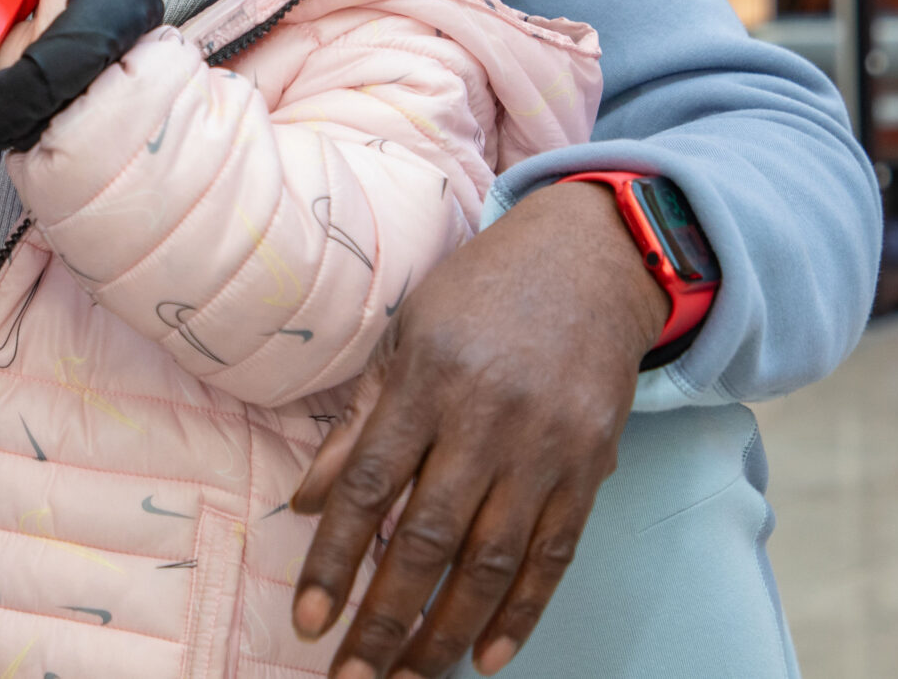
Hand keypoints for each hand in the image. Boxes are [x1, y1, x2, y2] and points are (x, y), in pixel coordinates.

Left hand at [289, 178, 669, 678]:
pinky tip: (487, 657)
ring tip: (410, 677)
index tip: (308, 622)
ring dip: (446, 631)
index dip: (335, 561)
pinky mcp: (591, 466)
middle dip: (384, 619)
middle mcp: (485, 417)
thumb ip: (356, 422)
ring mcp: (545, 446)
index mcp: (426, 379)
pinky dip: (522, 613)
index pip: (367, 486)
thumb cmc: (480, 296)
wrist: (589, 260)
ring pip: (491, 561)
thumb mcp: (403, 335)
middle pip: (428, 538)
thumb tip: (306, 504)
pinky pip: (554, 555)